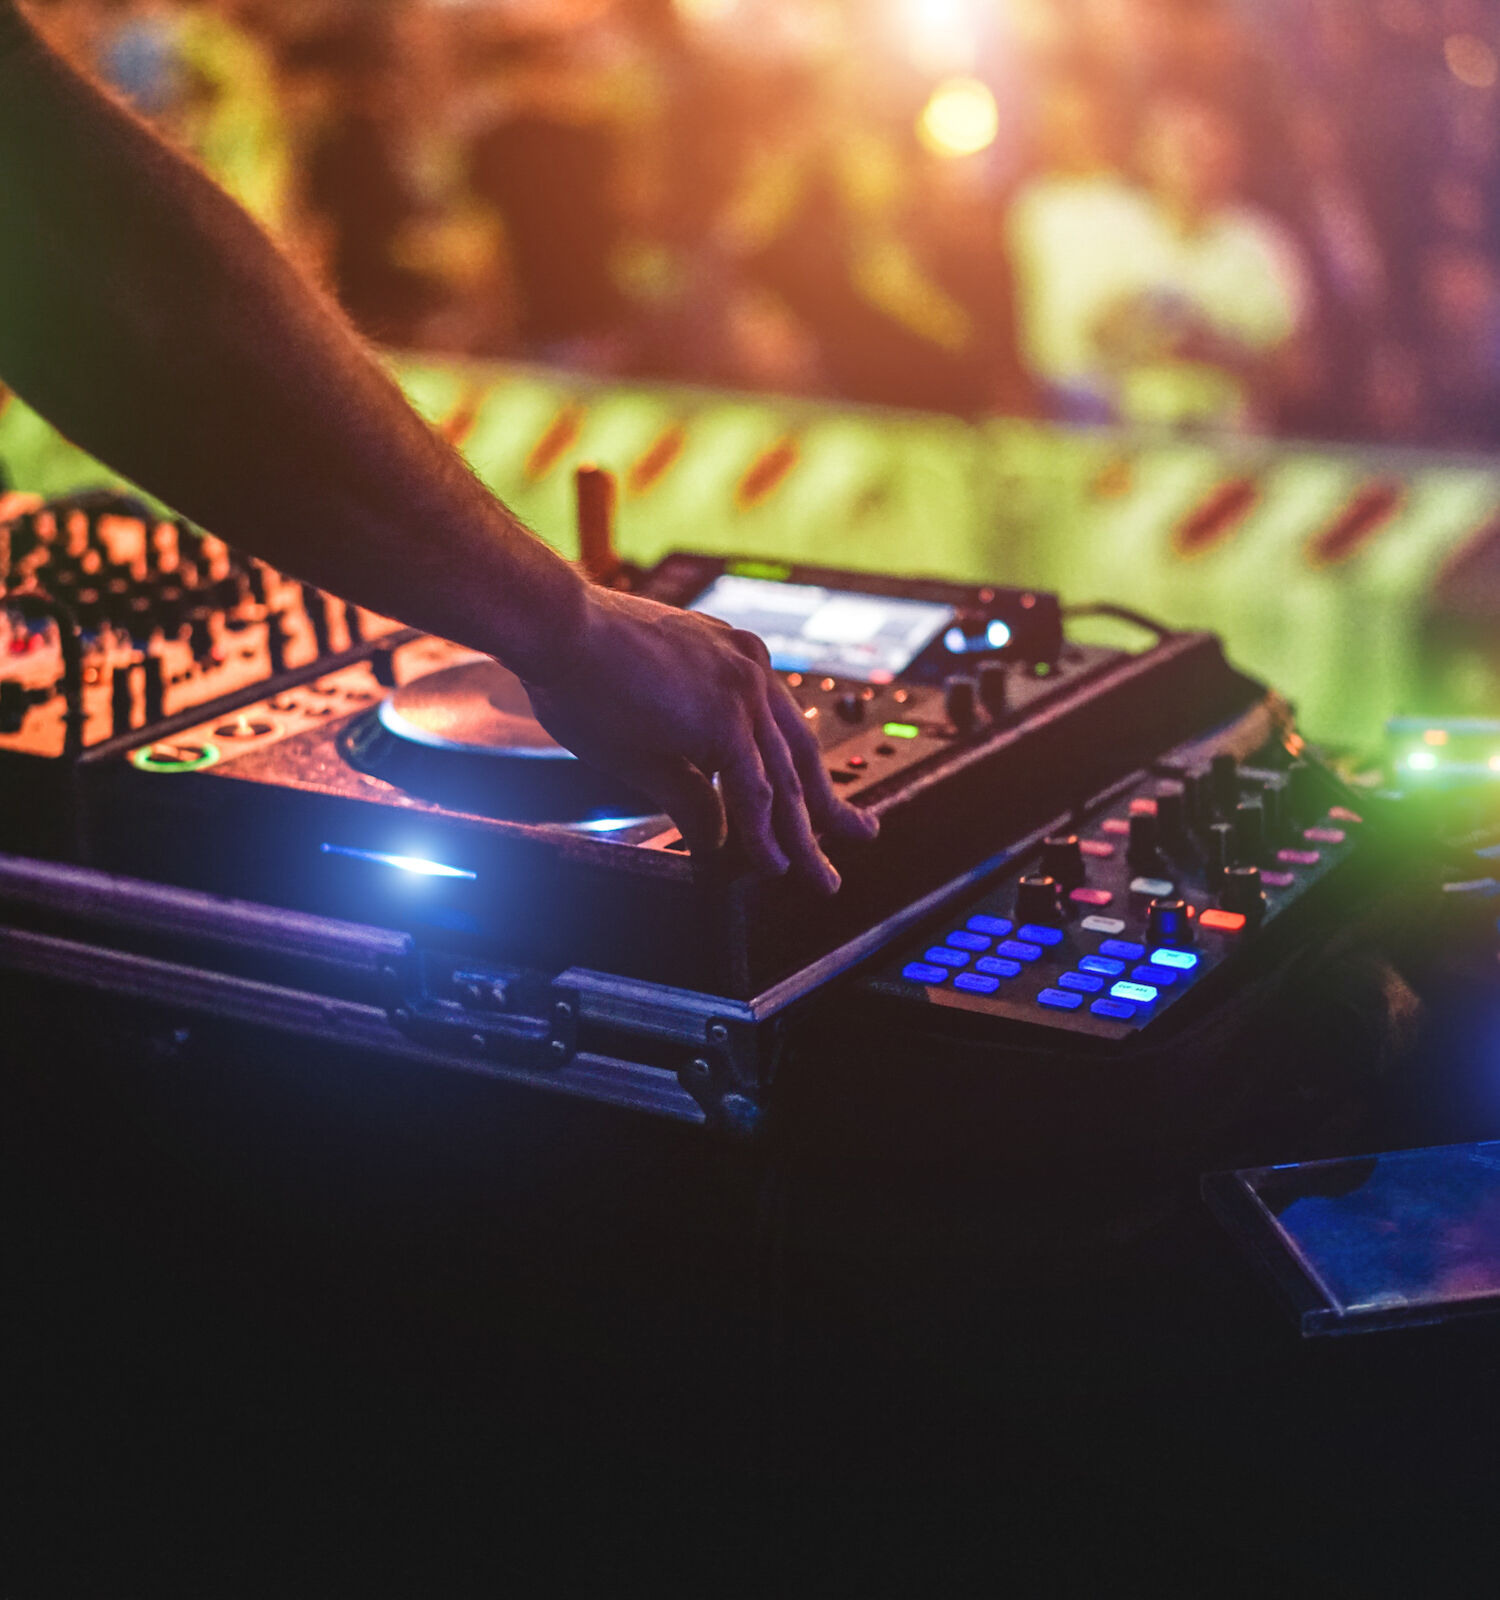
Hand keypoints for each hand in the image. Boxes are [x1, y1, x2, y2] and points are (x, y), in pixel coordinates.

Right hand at [522, 586, 878, 892]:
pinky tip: (774, 864)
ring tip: (819, 878)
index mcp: (734, 662)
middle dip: (830, 807)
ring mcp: (742, 689)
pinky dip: (764, 833)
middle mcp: (750, 669)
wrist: (554, 627)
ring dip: (804, 836)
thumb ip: (689, 792)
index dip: (802, 776)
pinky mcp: (725, 715)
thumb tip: (714, 839)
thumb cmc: (580, 669)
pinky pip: (753, 789)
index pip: (783, 730)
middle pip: (801, 755)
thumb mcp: (646, 743)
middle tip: (858, 837)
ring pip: (786, 779)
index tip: (816, 804)